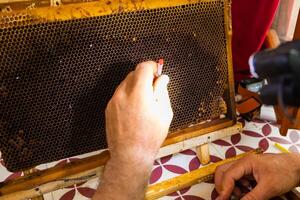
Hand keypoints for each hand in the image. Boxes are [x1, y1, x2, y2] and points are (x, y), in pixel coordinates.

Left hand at [94, 61, 172, 199]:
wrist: (130, 155)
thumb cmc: (150, 137)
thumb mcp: (164, 113)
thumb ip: (162, 91)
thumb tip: (162, 78)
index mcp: (139, 93)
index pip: (143, 67)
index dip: (152, 66)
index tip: (157, 71)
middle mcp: (123, 93)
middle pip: (133, 73)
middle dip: (144, 76)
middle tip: (153, 89)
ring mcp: (113, 101)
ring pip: (125, 84)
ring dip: (135, 86)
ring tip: (144, 102)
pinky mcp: (108, 108)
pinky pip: (119, 94)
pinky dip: (128, 95)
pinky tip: (134, 110)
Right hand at [215, 153, 299, 199]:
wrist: (297, 167)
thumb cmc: (286, 171)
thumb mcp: (269, 188)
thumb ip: (252, 197)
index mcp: (246, 162)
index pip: (228, 175)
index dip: (224, 189)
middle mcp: (243, 163)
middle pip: (223, 171)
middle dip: (222, 186)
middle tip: (225, 198)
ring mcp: (246, 166)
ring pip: (229, 175)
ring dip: (230, 187)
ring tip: (239, 197)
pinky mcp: (250, 171)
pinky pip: (238, 179)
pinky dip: (237, 187)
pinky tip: (245, 193)